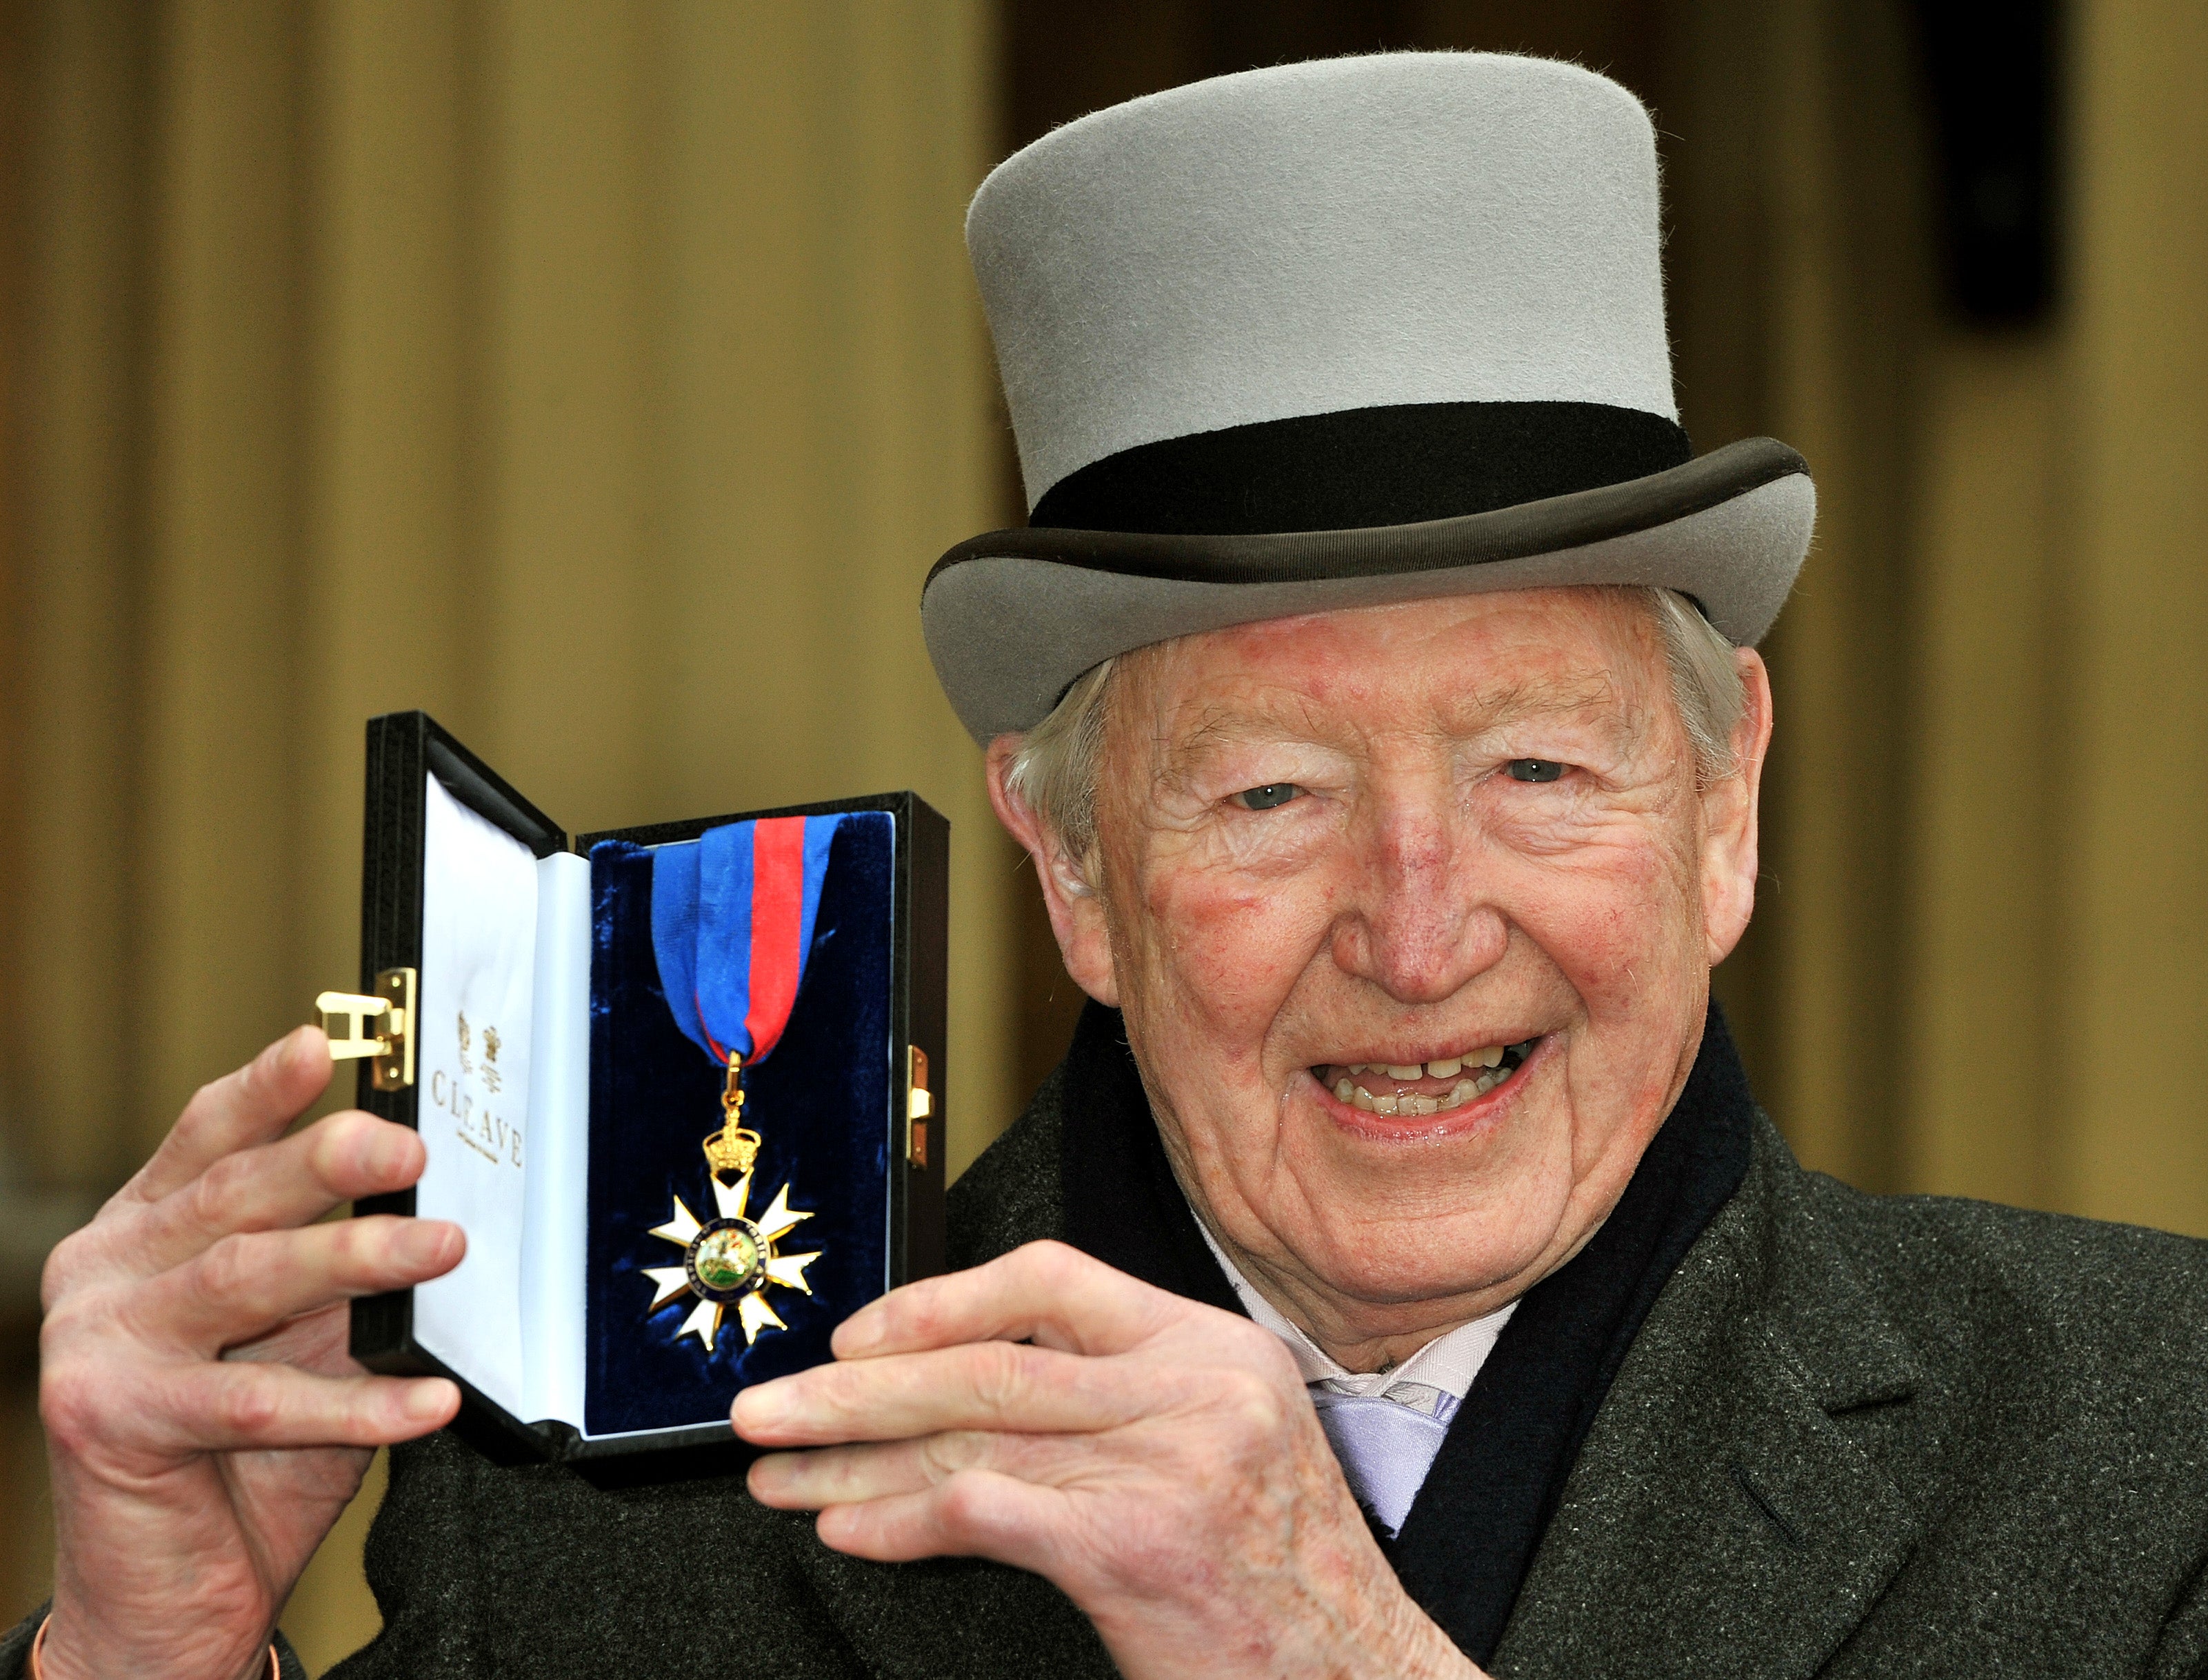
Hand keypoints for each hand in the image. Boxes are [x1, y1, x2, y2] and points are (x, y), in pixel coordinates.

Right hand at [36, 1028, 463, 1679]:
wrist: (171, 1596)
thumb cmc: (247, 1458)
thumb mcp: (305, 1344)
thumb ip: (341, 1281)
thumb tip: (432, 1213)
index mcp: (145, 1230)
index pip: (206, 1137)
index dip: (267, 1089)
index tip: (325, 1045)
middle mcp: (106, 1270)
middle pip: (230, 1194)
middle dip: (328, 1162)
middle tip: (411, 1152)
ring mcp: (95, 1341)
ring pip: (241, 1278)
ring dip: (354, 1260)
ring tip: (444, 1249)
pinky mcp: (106, 1419)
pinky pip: (255, 1403)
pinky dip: (355, 1403)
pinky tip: (428, 1400)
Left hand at [735, 1241, 1481, 1679]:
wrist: (1357, 1674)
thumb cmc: (1283, 1573)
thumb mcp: (1224, 1443)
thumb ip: (1118, 1397)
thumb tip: (963, 1387)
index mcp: (1212, 1346)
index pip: (1051, 1277)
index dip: (940, 1299)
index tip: (863, 1335)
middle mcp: (1192, 1387)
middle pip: (986, 1361)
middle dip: (858, 1385)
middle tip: (772, 1405)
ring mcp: (1164, 1462)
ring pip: (969, 1434)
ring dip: (852, 1457)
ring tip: (780, 1470)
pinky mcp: (1131, 1546)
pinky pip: (981, 1511)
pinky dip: (899, 1519)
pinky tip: (850, 1530)